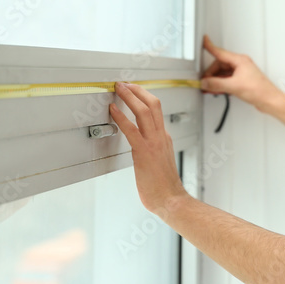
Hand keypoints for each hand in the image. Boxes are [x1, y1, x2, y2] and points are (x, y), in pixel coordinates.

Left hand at [108, 82, 187, 213]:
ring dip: (130, 96)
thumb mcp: (161, 163)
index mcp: (165, 138)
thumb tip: (145, 149)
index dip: (144, 98)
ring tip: (119, 88)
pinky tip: (113, 110)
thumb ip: (154, 152)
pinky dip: (121, 117)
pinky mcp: (144, 152)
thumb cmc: (165, 187)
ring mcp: (154, 143)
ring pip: (144, 111)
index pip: (157, 111)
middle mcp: (161, 137)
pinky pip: (131, 129)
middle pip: (153, 104)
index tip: (134, 91)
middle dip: (138, 90)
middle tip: (125, 84)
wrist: (171, 200)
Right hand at [200, 34, 282, 111]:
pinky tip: (216, 89)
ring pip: (223, 73)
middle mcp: (241, 64)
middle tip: (204, 81)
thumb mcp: (234, 86)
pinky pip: (227, 79)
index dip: (210, 47)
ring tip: (208, 87)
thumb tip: (206, 83)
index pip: (220, 53)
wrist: (269, 100)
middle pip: (220, 65)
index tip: (204, 41)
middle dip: (211, 73)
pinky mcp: (242, 81)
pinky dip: (220, 84)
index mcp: (240, 60)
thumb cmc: (259, 90)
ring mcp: (241, 73)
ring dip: (215, 80)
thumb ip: (216, 84)